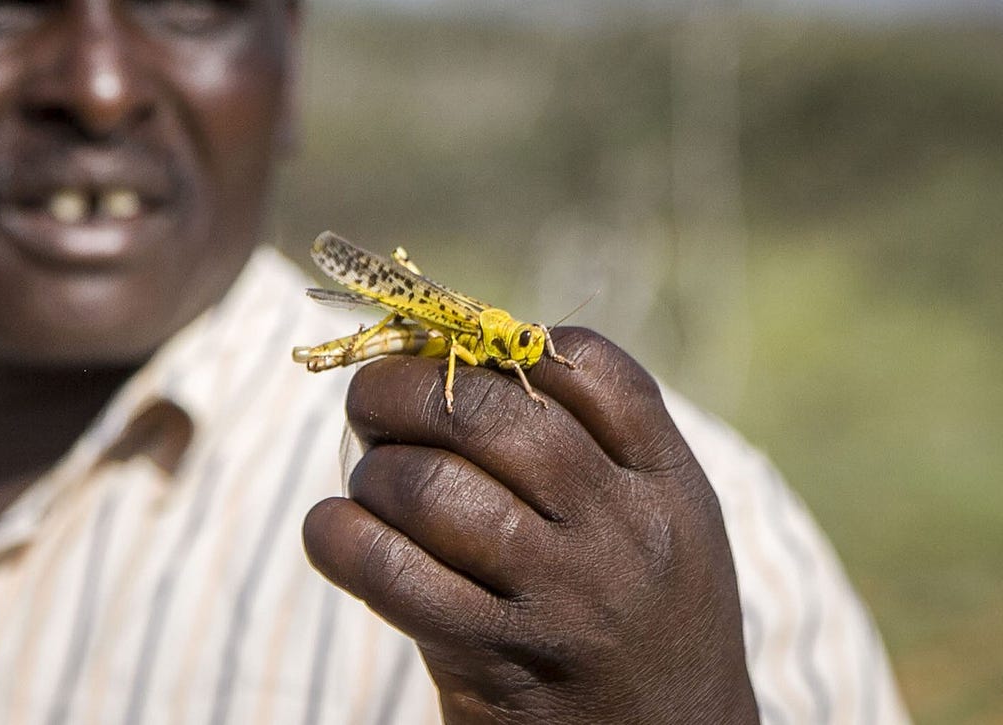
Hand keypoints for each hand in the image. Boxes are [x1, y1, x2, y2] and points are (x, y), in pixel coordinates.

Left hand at [302, 328, 758, 723]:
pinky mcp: (493, 660)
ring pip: (430, 486)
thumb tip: (457, 356)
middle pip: (486, 411)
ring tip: (372, 481)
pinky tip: (335, 530)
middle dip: (401, 387)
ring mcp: (558, 598)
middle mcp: (619, 531)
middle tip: (371, 400)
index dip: (499, 341)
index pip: (584, 366)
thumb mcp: (661, 521)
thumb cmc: (648, 616)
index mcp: (667, 481)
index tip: (452, 358)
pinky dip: (339, 536)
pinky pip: (390, 573)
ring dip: (374, 469)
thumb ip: (595, 443)